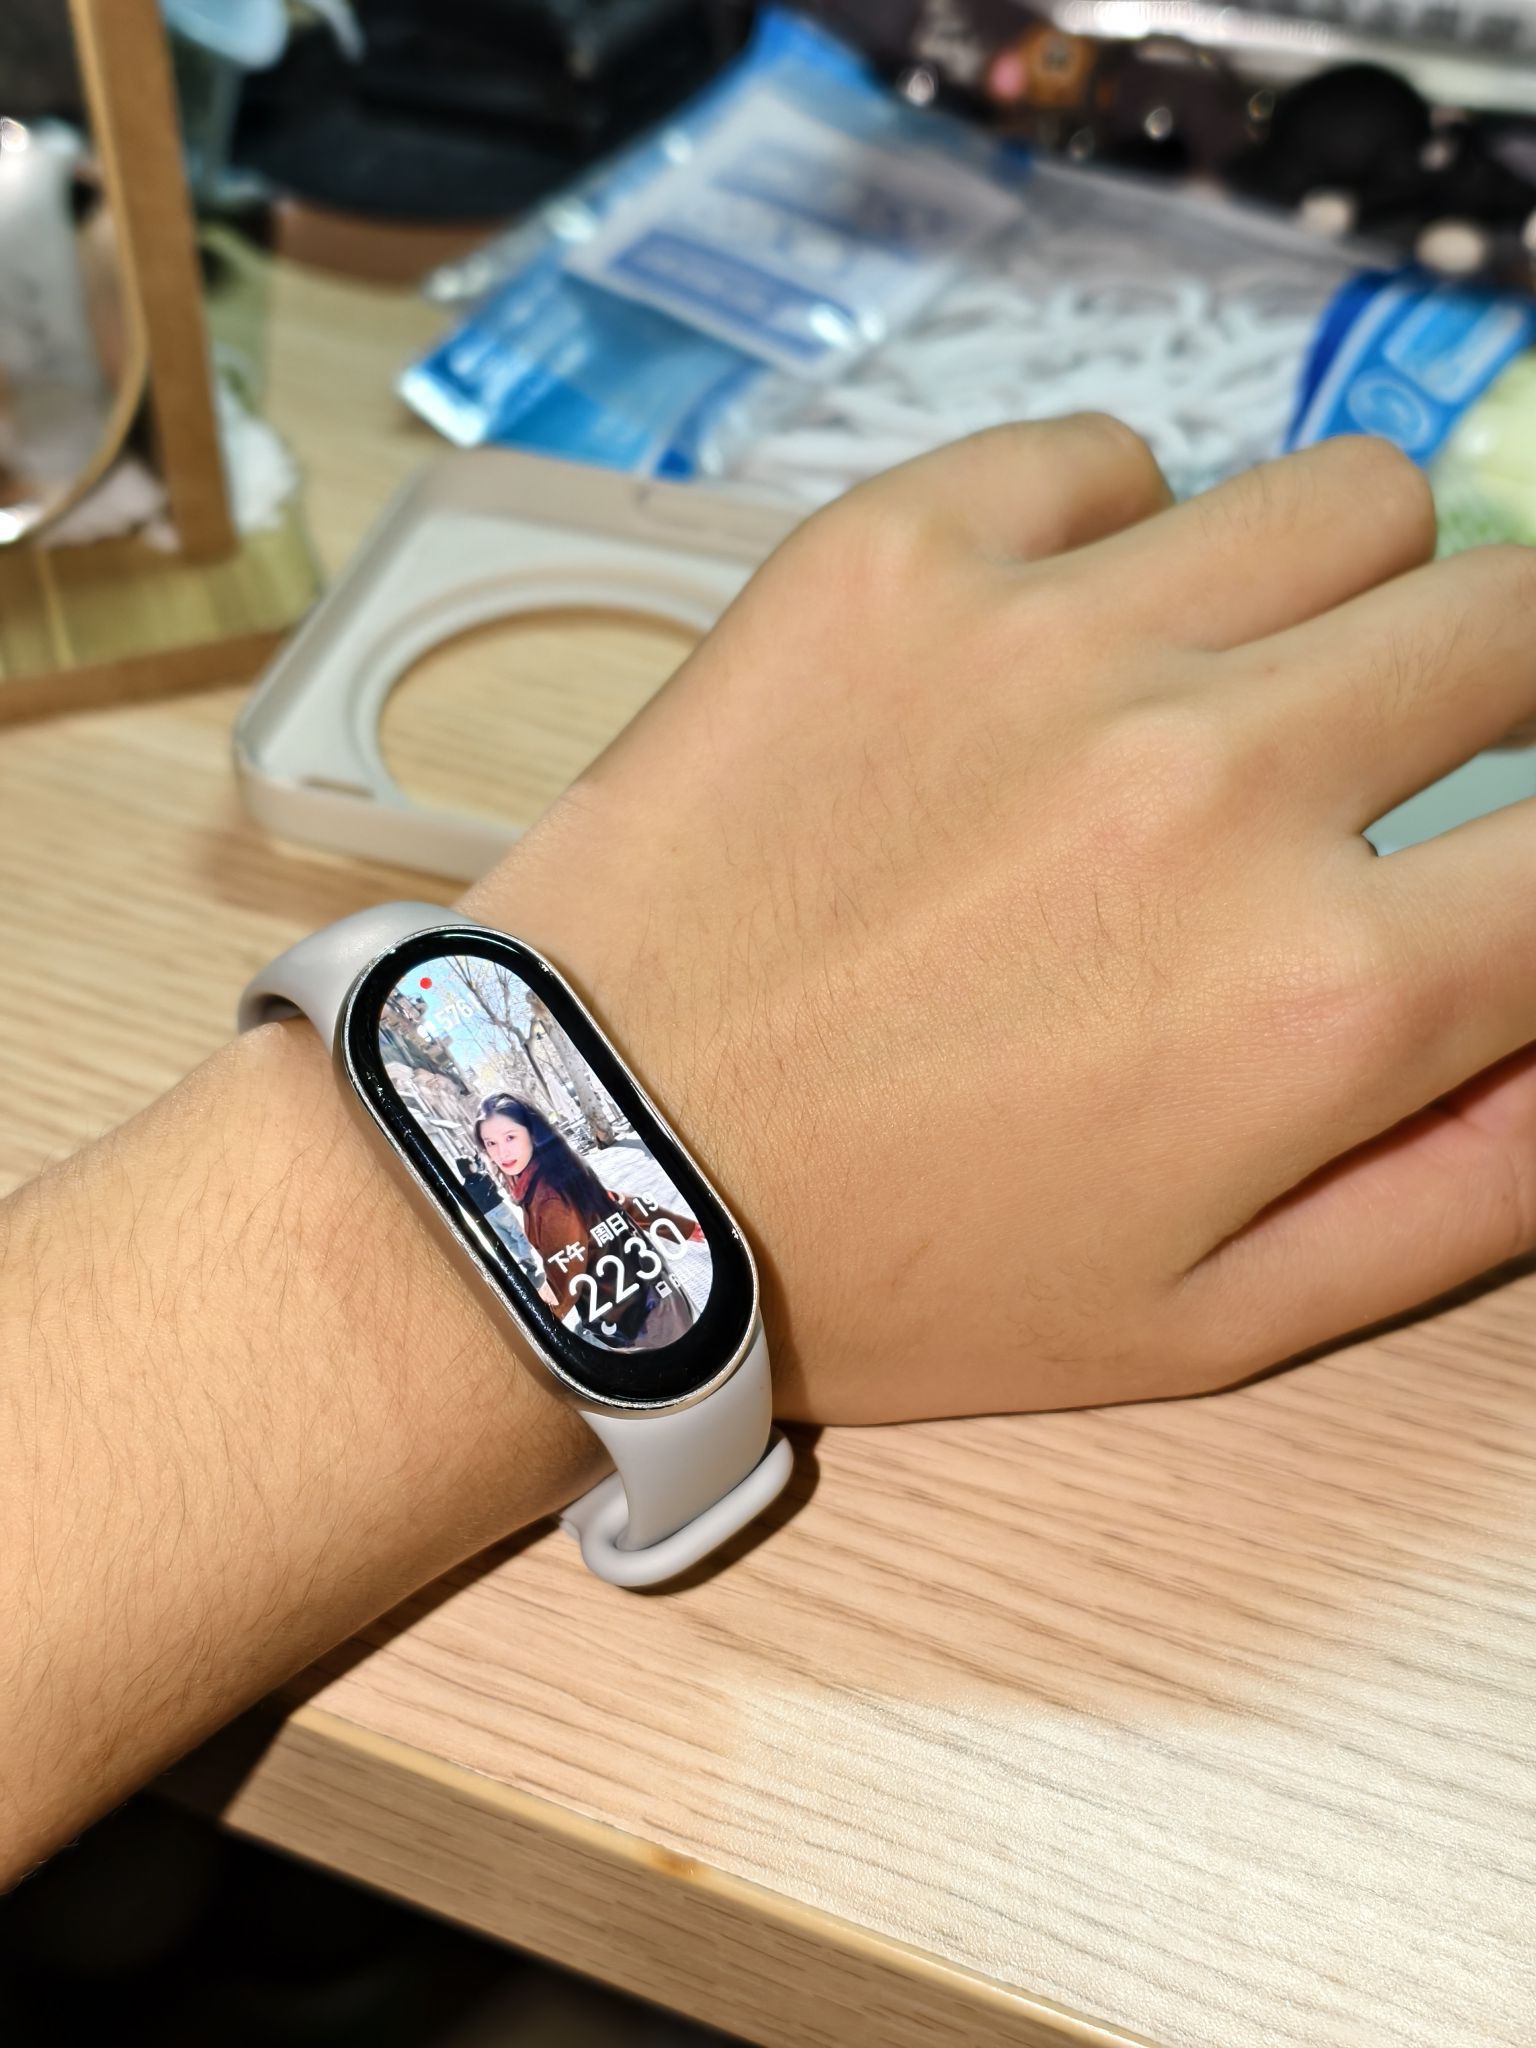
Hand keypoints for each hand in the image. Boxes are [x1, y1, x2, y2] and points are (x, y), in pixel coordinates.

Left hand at [469, 417, 1535, 1423]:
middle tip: (1392, 759)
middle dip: (1495, 691)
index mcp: (1322, 994)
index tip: (1495, 859)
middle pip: (1512, 615)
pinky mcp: (896, 552)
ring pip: (1342, 503)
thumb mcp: (1210, 1314)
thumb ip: (1473, 1185)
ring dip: (1322, 600)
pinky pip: (1107, 463)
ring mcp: (1048, 634)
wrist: (580, 1154)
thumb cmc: (896, 1265)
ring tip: (1209, 698)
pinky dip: (1112, 542)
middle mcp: (1217, 778)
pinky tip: (1032, 660)